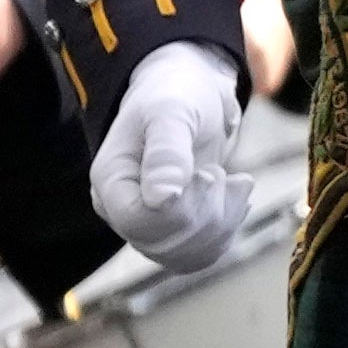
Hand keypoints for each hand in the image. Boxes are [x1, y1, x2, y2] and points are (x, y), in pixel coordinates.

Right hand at [85, 41, 259, 277]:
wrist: (191, 93)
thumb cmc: (176, 95)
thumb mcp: (172, 112)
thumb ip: (167, 153)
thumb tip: (162, 199)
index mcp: (111, 181)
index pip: (137, 223)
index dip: (180, 209)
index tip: (205, 174)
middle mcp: (123, 207)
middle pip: (163, 244)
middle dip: (206, 212)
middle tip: (218, 174)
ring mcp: (148, 220)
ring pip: (185, 255)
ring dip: (221, 221)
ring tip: (234, 182)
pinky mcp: (175, 226)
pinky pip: (202, 252)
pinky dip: (228, 227)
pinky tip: (236, 195)